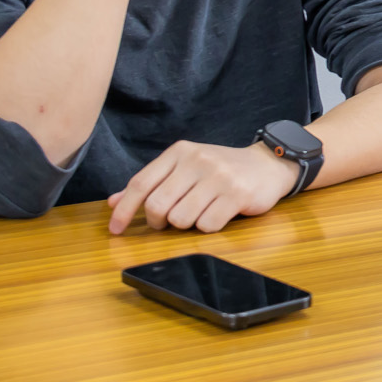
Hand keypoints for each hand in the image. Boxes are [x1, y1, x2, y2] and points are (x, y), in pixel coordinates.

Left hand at [107, 140, 297, 234]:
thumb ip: (152, 184)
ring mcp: (219, 176)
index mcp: (181, 152)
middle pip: (158, 205)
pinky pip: (207, 225)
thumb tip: (113, 202)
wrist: (268, 165)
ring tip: (198, 214)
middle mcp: (198, 160)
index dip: (124, 210)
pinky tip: (218, 215)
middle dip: (158, 221)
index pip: (141, 183)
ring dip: (186, 225)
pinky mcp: (238, 194)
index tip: (115, 229)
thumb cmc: (221, 170)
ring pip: (181, 219)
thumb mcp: (185, 169)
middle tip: (167, 222)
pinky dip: (208, 227)